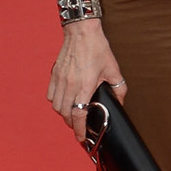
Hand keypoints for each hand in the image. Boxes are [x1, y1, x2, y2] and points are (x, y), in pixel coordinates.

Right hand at [48, 20, 126, 144]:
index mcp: (85, 85)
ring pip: (56, 106)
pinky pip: (50, 96)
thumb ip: (119, 89)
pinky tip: (65, 100)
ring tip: (74, 114)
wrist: (81, 32)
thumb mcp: (114, 70)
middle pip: (65, 114)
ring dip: (64, 114)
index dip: (79, 130)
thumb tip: (120, 103)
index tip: (82, 138)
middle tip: (81, 126)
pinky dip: (56, 102)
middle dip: (73, 124)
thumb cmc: (98, 49)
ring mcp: (59, 80)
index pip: (78, 114)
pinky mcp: (54, 75)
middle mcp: (69, 85)